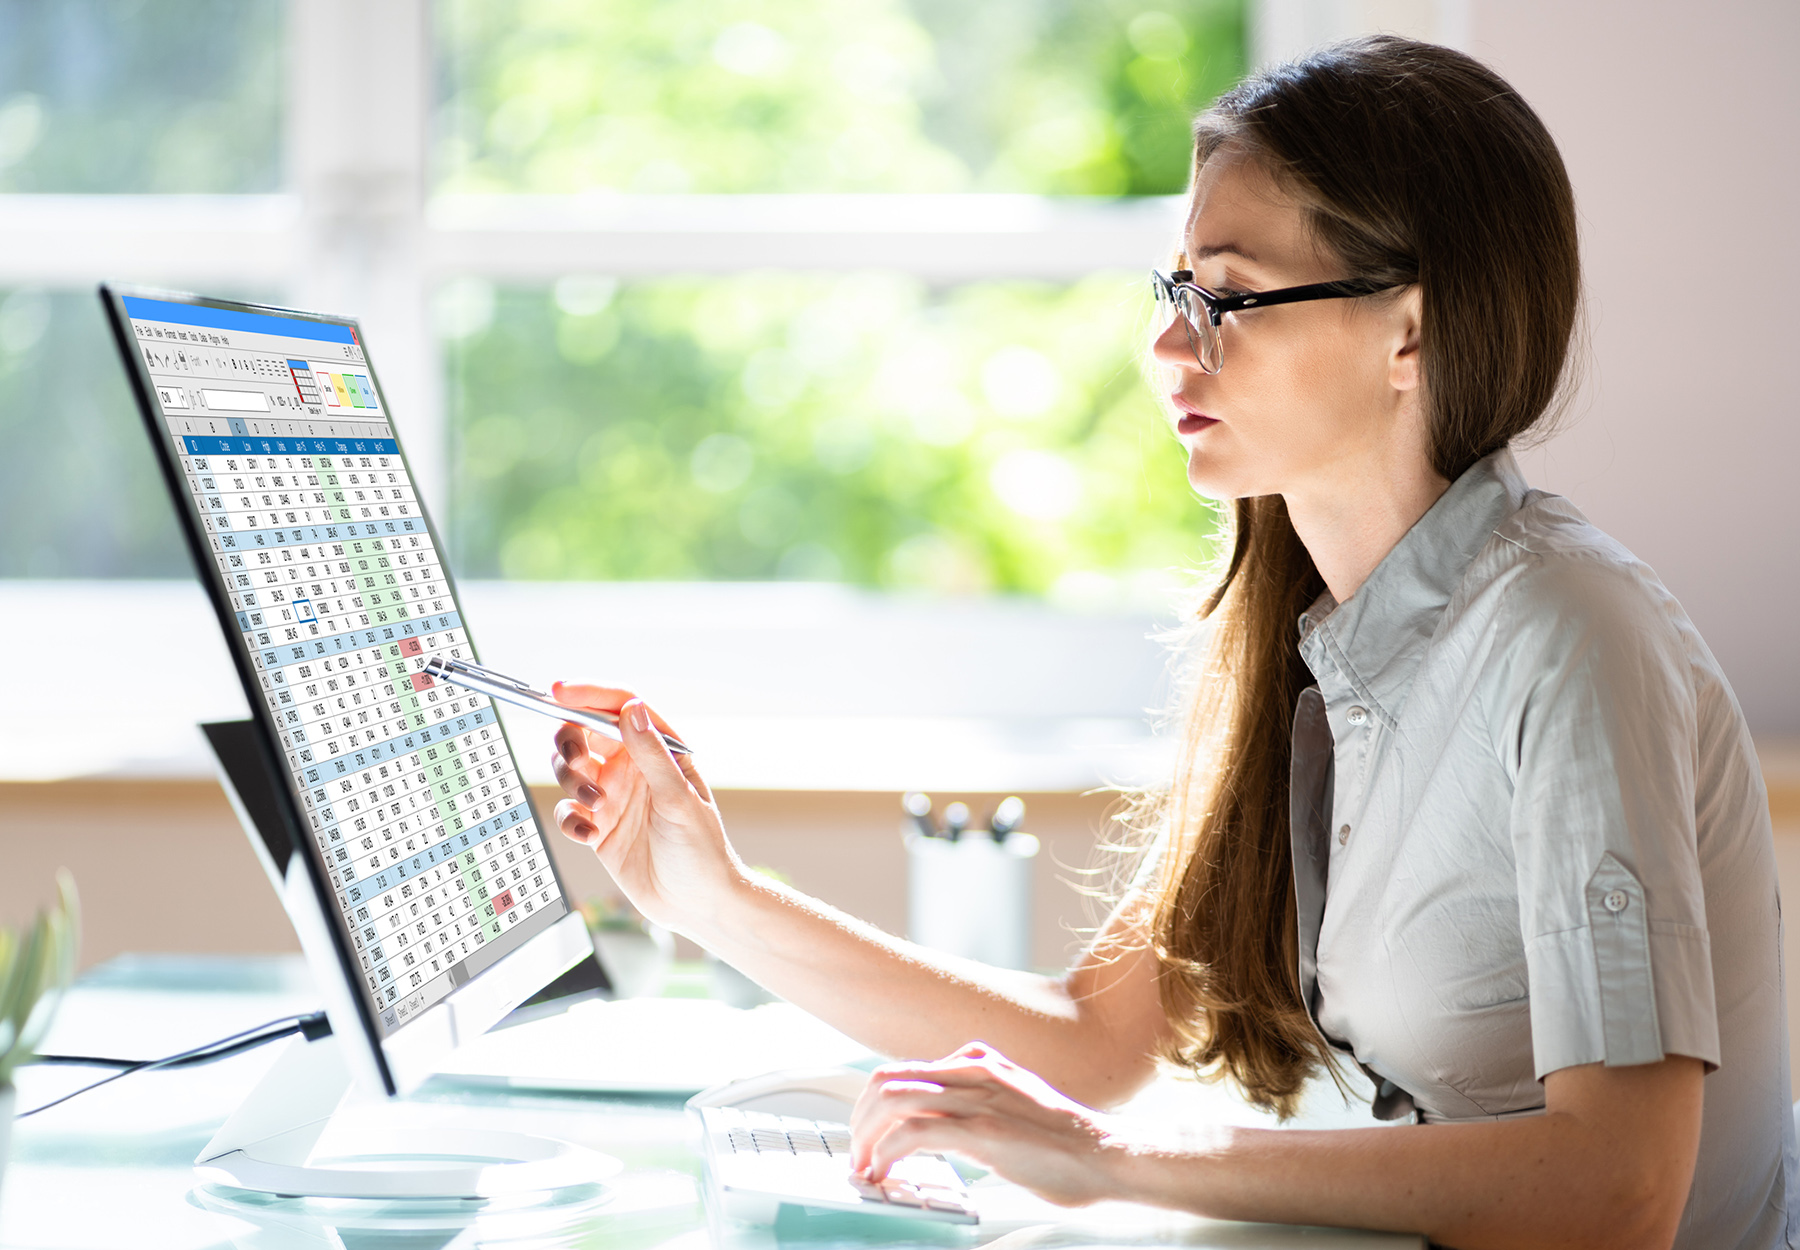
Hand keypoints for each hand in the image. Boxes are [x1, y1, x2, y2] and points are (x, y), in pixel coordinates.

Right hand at [548, 683, 741, 932]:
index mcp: (658, 752)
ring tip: (596, 805)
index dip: (589, 694)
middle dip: (569, 741)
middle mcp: (632, 769)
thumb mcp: (679, 799)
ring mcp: (612, 797)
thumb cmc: (701, 850)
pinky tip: (590, 835)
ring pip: (569, 770)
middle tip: (575, 760)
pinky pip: (568, 812)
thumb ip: (652, 755)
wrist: (696, 904)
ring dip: (571, 781)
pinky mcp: (598, 827)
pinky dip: (570, 820)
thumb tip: (631, 710)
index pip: (620, 709)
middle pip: (584, 734)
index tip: (558, 691)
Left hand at [849, 1041, 1125, 1207]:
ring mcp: (978, 1099)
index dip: (872, 1102)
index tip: (865, 1132)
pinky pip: (916, 1132)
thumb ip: (979, 1099)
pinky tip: (885, 1171)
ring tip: (864, 1165)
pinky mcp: (983, 1131)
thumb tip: (941, 1119)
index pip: (904, 1069)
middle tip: (857, 1151)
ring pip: (894, 1099)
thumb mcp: (1014, 1101)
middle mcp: (973, 1072)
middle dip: (861, 1117)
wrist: (1106, 1155)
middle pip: (889, 1078)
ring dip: (867, 1135)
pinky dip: (888, 1152)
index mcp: (978, 1062)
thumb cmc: (1064, 1140)